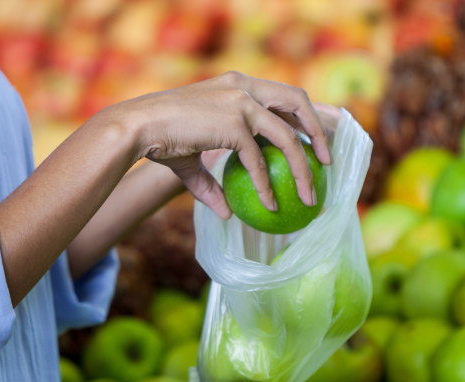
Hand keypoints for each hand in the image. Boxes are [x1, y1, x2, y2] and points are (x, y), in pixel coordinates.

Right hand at [109, 71, 333, 218]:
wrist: (137, 127)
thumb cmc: (159, 139)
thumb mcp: (192, 160)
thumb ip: (212, 183)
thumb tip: (226, 213)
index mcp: (236, 85)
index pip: (280, 95)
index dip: (303, 117)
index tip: (314, 140)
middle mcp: (243, 87)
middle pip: (296, 101)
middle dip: (317, 129)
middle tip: (326, 161)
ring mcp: (240, 103)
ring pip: (286, 135)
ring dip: (303, 167)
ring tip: (311, 194)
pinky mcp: (233, 124)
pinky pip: (258, 160)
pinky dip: (265, 185)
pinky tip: (270, 205)